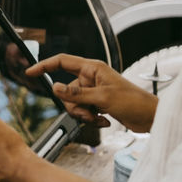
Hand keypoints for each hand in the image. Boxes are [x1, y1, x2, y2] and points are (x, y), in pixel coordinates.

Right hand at [27, 54, 158, 132]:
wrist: (150, 117)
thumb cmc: (134, 102)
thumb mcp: (102, 98)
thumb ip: (77, 94)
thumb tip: (55, 88)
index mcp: (92, 68)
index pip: (62, 62)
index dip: (44, 65)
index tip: (31, 72)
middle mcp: (91, 78)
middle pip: (66, 90)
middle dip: (74, 105)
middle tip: (88, 112)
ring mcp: (94, 91)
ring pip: (74, 103)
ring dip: (84, 114)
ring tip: (99, 117)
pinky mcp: (98, 103)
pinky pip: (83, 111)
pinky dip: (91, 117)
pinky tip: (104, 119)